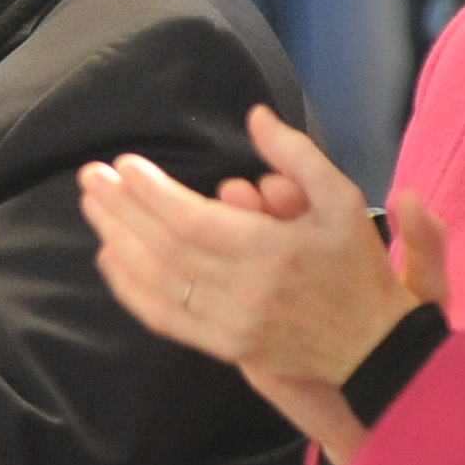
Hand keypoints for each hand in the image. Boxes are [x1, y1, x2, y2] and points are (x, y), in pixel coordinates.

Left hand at [81, 102, 421, 369]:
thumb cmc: (356, 267)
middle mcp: (244, 290)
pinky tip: (109, 259)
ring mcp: (230, 324)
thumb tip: (255, 117)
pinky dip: (129, 288)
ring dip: (116, 241)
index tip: (123, 165)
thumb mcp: (342, 200)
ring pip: (155, 281)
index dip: (150, 192)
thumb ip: (298, 155)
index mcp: (271, 251)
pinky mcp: (224, 346)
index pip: (191, 219)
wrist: (374, 347)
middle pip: (163, 246)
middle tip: (91, 176)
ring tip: (93, 207)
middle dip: (120, 208)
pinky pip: (163, 318)